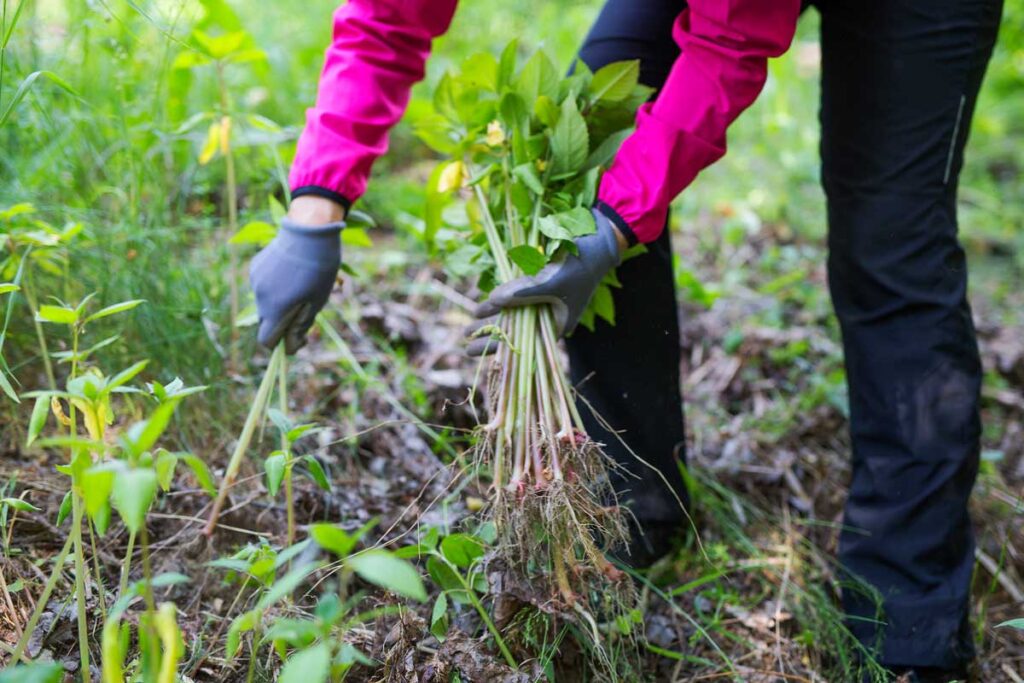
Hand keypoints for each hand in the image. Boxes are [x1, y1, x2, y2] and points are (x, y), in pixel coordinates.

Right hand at [249, 209, 345, 353]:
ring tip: (299, 284)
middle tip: (305, 307)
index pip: (266, 341)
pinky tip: (289, 271)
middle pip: (266, 322)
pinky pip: (263, 286)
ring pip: (264, 302)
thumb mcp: (316, 302)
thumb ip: (300, 327)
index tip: (298, 337)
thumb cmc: (319, 269)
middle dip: (282, 322)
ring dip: (278, 302)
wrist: (309, 230)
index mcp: (274, 309)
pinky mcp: (255, 267)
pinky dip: (274, 286)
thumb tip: (290, 347)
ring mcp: (255, 281)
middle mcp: (259, 297)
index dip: (281, 344)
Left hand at [469, 207, 624, 354]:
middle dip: (489, 333)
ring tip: (471, 318)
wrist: (599, 238)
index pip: (520, 342)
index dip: (495, 346)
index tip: (471, 349)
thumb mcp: (551, 280)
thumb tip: (493, 299)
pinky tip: (485, 299)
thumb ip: (523, 291)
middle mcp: (548, 316)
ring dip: (493, 315)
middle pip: (514, 330)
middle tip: (464, 337)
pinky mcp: (541, 284)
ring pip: (513, 312)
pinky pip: (517, 296)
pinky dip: (502, 298)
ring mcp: (545, 300)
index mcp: (556, 325)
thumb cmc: (580, 264)